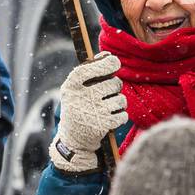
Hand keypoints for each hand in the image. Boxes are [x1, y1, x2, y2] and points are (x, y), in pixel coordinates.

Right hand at [50, 52, 127, 173]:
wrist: (74, 140)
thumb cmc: (78, 106)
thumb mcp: (76, 89)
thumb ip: (90, 70)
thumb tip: (108, 54)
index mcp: (71, 86)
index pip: (90, 68)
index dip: (105, 63)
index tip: (114, 61)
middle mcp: (81, 98)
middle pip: (114, 83)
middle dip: (115, 87)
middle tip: (107, 93)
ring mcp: (93, 112)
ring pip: (121, 99)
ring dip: (119, 102)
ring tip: (108, 107)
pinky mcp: (104, 125)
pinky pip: (123, 114)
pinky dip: (121, 116)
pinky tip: (111, 118)